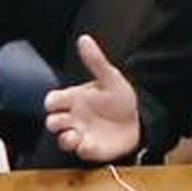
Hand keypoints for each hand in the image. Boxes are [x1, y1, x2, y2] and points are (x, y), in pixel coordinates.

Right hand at [44, 35, 140, 161]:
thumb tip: (84, 39)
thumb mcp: (111, 78)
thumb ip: (96, 61)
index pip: (52, 101)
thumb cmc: (120, 99)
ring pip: (62, 139)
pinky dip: (81, 149)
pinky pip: (79, 151)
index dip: (52, 102)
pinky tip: (88, 143)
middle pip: (51, 121)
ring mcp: (81, 134)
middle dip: (55, 122)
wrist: (140, 121)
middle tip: (67, 120)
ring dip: (65, 138)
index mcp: (74, 99)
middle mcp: (73, 117)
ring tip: (75, 135)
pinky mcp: (90, 148)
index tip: (59, 102)